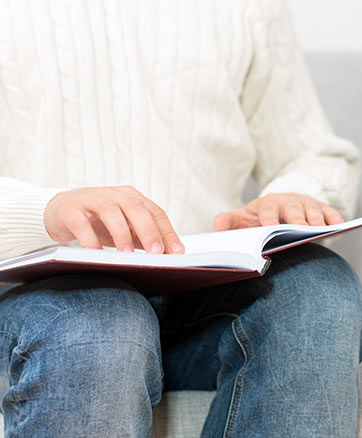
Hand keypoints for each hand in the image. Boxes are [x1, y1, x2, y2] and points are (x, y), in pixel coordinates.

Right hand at [44, 186, 184, 253]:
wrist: (60, 211)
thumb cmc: (99, 222)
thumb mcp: (125, 229)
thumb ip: (144, 239)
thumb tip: (167, 258)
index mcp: (132, 198)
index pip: (155, 213)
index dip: (168, 232)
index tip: (178, 253)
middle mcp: (114, 195)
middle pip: (135, 208)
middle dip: (148, 231)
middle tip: (156, 253)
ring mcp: (91, 200)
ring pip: (110, 211)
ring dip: (121, 233)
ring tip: (127, 255)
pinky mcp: (70, 210)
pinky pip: (81, 223)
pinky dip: (89, 239)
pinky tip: (96, 255)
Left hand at [213, 193, 343, 230]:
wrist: (280, 205)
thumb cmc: (260, 216)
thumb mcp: (244, 217)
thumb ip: (230, 221)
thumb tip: (217, 224)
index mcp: (267, 204)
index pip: (267, 210)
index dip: (268, 218)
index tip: (269, 227)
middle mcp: (287, 202)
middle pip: (292, 209)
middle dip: (296, 218)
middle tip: (300, 229)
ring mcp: (305, 205)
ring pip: (311, 210)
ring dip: (315, 219)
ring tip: (318, 229)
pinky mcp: (321, 209)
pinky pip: (329, 212)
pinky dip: (333, 218)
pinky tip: (337, 226)